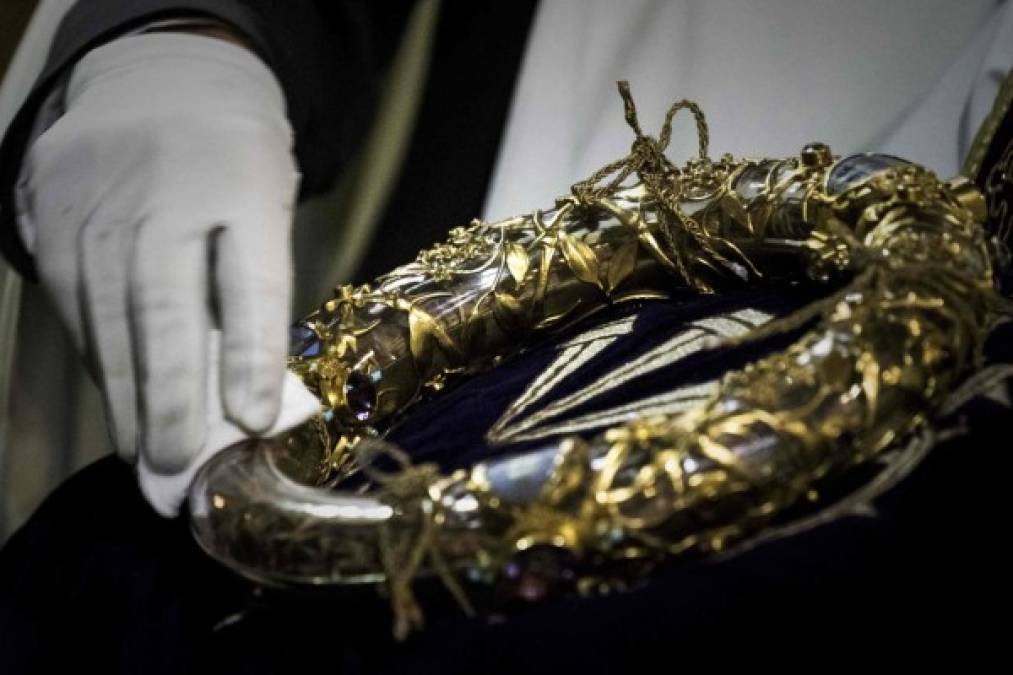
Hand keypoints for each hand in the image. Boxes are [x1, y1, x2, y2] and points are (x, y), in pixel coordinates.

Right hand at [16, 32, 299, 471]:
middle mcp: (165, 190)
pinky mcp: (51, 214)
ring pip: (110, 316)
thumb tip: (243, 392)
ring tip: (146, 454)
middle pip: (165, 308)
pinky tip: (117, 399)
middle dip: (172, 396)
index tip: (253, 422)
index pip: (250, 279)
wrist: (159, 83)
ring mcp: (98, 201)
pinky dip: (98, 357)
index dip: (251, 355)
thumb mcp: (267, 205)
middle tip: (178, 467)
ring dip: (127, 394)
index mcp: (244, 180)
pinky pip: (75, 303)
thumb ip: (255, 285)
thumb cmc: (234, 165)